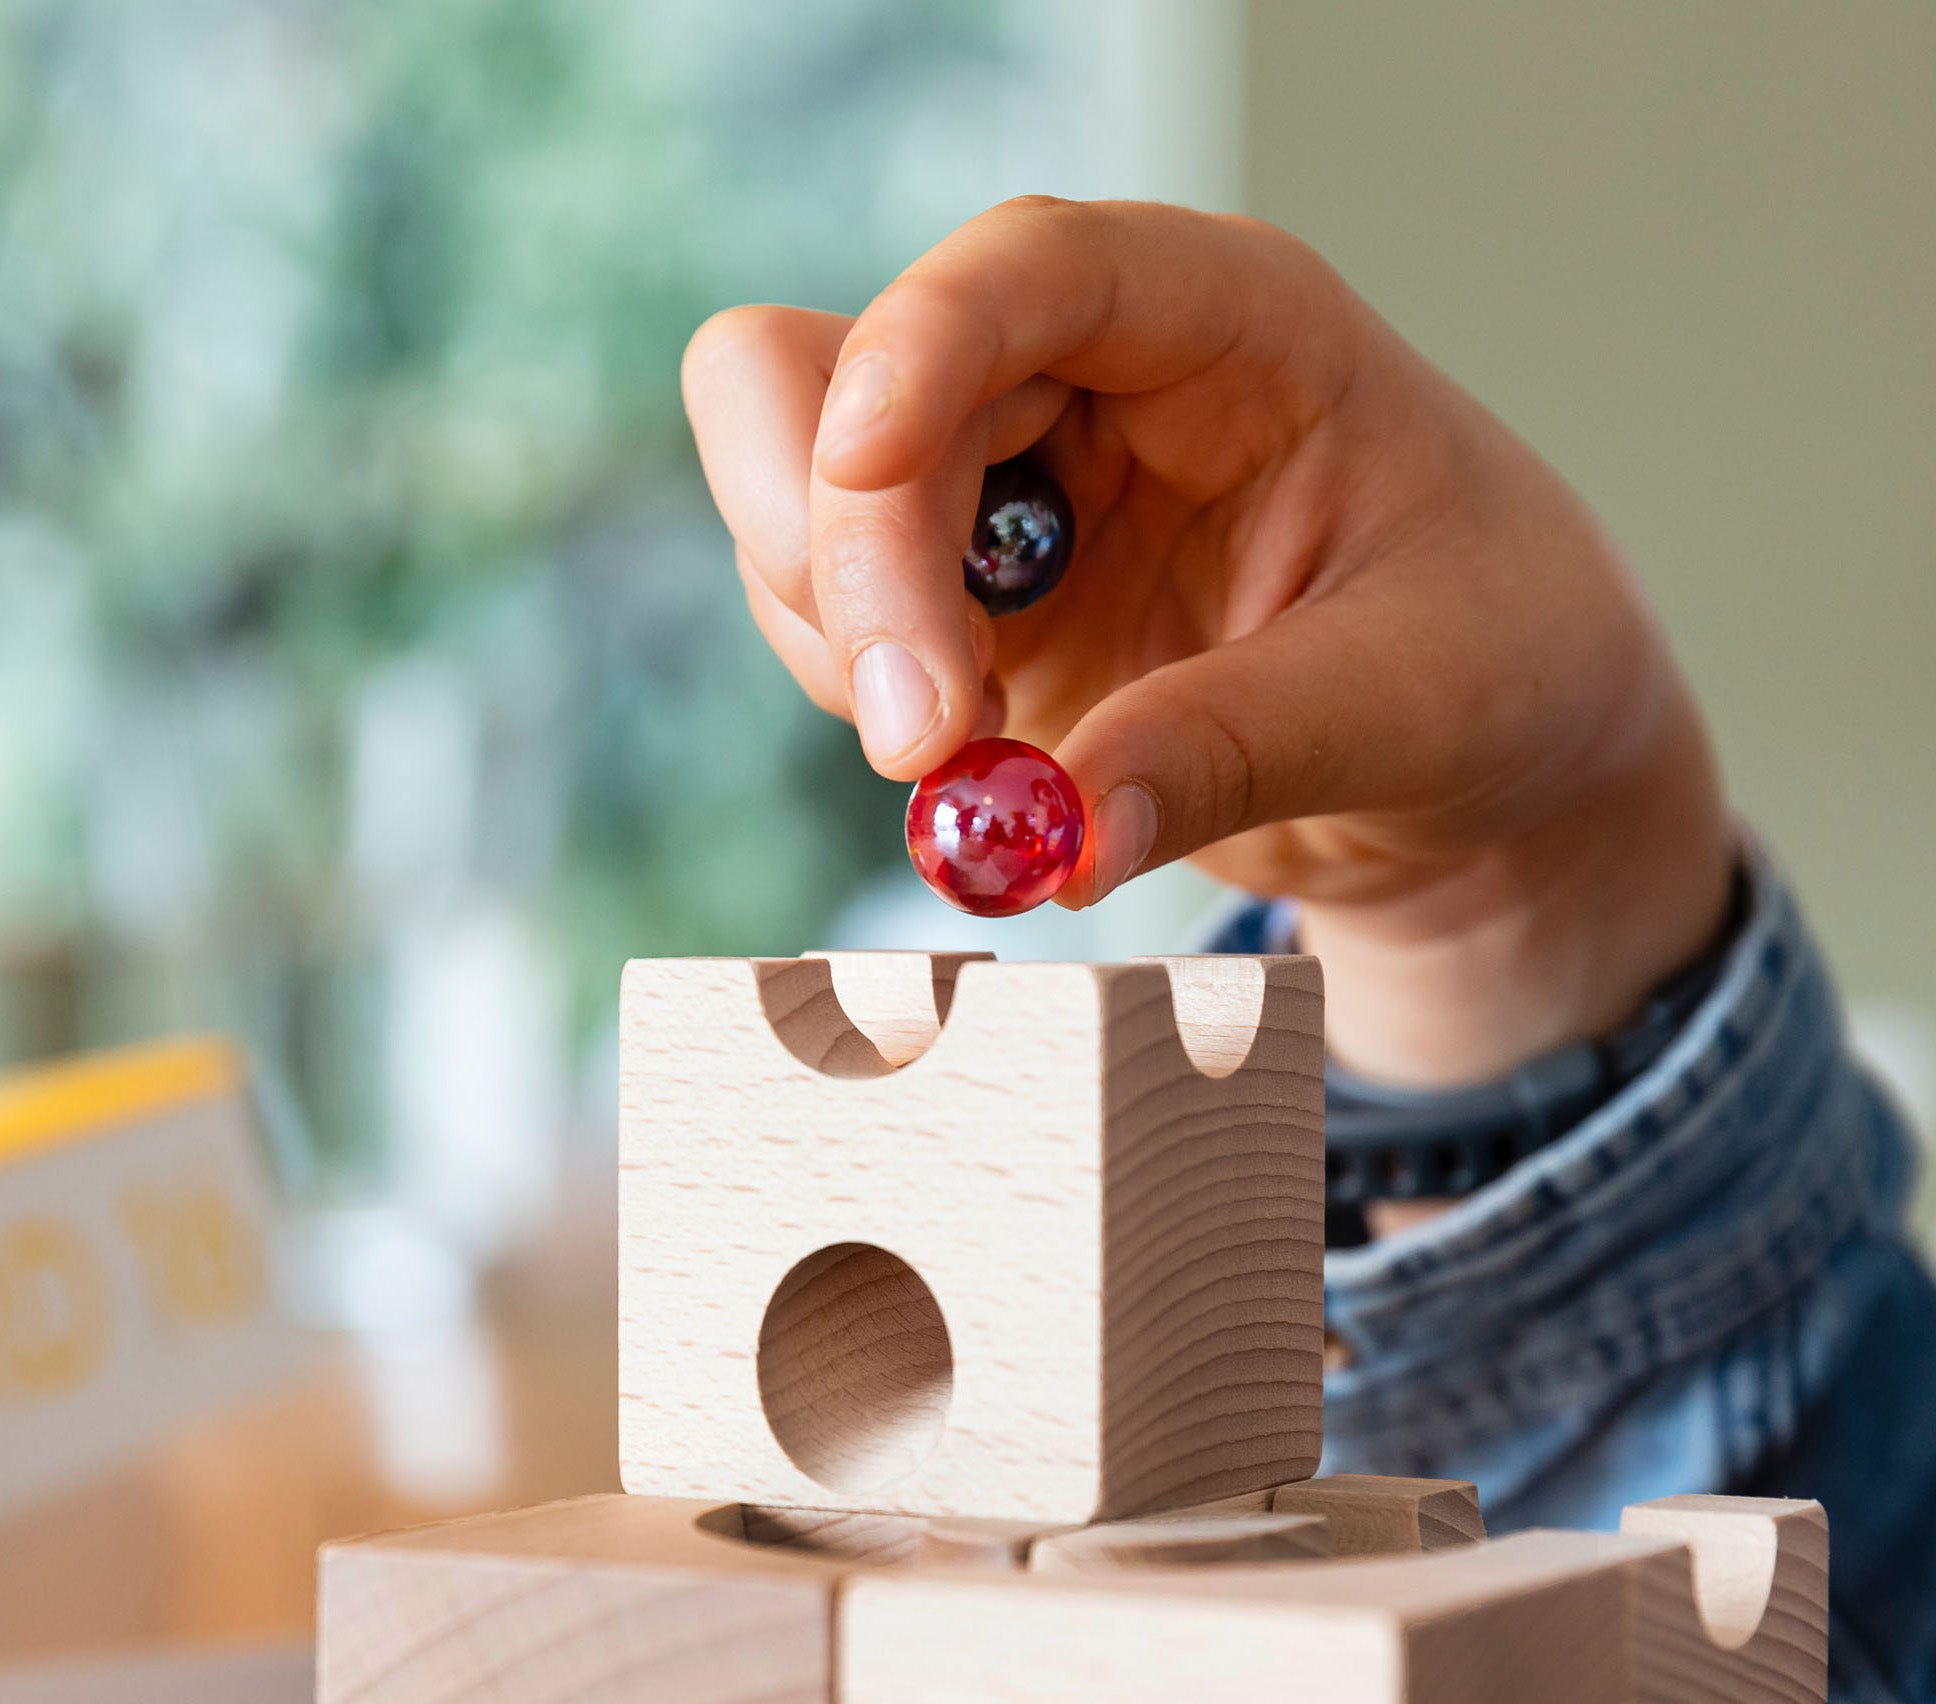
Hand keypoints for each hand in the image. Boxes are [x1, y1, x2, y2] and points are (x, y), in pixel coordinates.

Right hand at [683, 199, 1732, 1082]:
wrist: (1487, 766)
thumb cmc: (1497, 666)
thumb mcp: (1408, 700)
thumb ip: (1233, 751)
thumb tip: (1057, 839)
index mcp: (1225, 325)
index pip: (1030, 270)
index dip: (919, 350)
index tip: (866, 475)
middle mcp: (1087, 382)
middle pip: (835, 381)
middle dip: (844, 556)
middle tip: (923, 739)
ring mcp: (1010, 498)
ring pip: (801, 503)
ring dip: (847, 646)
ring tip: (986, 763)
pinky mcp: (973, 614)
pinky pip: (835, 628)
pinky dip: (872, 709)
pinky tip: (991, 774)